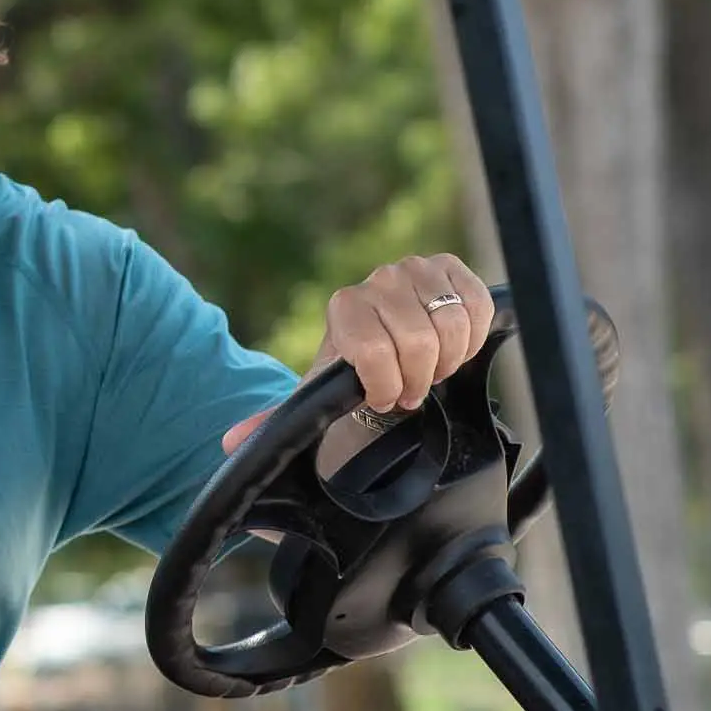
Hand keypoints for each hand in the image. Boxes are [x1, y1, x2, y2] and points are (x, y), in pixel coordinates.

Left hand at [226, 254, 495, 451]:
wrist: (389, 344)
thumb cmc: (355, 373)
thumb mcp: (319, 395)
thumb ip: (279, 419)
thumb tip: (232, 442)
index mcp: (344, 307)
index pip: (372, 352)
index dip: (386, 385)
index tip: (386, 399)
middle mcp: (379, 279)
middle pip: (418, 341)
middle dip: (420, 378)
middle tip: (412, 388)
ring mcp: (417, 268)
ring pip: (452, 325)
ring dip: (448, 360)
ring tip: (432, 368)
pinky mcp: (452, 267)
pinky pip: (477, 305)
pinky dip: (473, 336)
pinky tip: (456, 347)